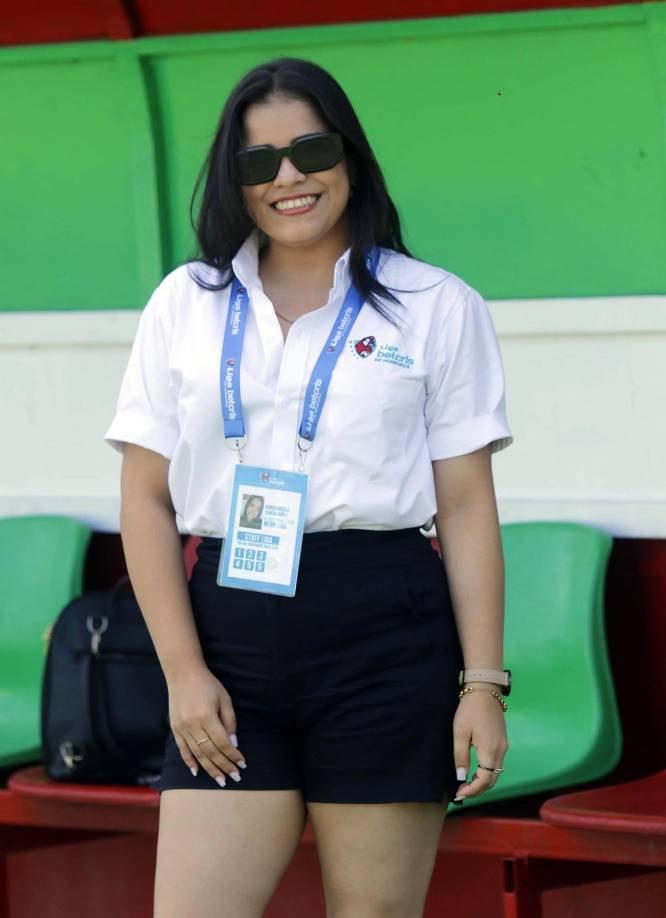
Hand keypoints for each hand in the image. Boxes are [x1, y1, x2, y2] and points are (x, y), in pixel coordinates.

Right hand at [166, 662, 246, 786]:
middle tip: (235, 778)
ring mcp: (182, 728)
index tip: (242, 764)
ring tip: (220, 780)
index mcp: (206, 716)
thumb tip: (233, 744)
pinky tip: (196, 772)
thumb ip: (229, 721)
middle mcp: (192, 725)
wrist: (183, 673)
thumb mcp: (224, 698)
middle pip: (210, 752)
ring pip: (197, 754)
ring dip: (209, 769)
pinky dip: (189, 762)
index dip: (233, 755)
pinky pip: (182, 749)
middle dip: (224, 766)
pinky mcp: (175, 729)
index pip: (222, 742)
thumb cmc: (207, 684)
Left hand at [451, 689, 507, 803]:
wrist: (484, 690)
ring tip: (466, 784)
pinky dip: (487, 772)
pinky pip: (496, 763)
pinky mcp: (503, 741)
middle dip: (478, 790)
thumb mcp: (460, 733)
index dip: (473, 790)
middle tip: (461, 792)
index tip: (459, 793)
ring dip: (483, 782)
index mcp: (490, 750)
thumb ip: (461, 756)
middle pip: (492, 779)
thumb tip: (461, 777)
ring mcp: (504, 746)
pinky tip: (476, 772)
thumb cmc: (470, 710)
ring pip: (496, 772)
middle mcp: (501, 750)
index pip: (485, 780)